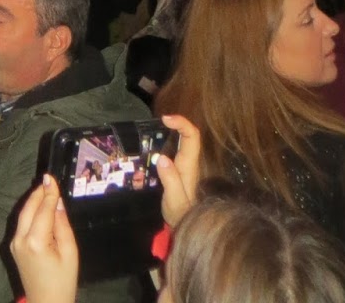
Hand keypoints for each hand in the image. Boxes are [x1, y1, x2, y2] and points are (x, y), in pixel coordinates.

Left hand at [10, 175, 77, 302]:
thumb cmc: (63, 282)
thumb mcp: (70, 253)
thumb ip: (63, 225)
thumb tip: (57, 203)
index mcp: (36, 242)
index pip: (43, 211)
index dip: (49, 193)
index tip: (51, 177)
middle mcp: (21, 239)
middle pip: (28, 209)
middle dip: (38, 193)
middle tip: (48, 179)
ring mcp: (14, 243)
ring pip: (23, 214)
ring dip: (33, 201)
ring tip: (44, 188)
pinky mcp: (13, 246)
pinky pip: (21, 223)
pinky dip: (29, 212)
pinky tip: (38, 206)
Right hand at [155, 114, 199, 228]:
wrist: (183, 226)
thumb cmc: (180, 214)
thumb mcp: (174, 201)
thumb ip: (170, 181)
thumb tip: (162, 158)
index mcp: (189, 165)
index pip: (192, 136)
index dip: (182, 122)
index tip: (165, 119)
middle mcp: (189, 162)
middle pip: (189, 134)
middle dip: (176, 122)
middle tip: (157, 121)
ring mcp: (184, 165)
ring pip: (182, 140)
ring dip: (171, 130)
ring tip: (151, 129)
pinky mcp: (177, 169)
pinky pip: (174, 148)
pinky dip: (166, 140)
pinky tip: (151, 143)